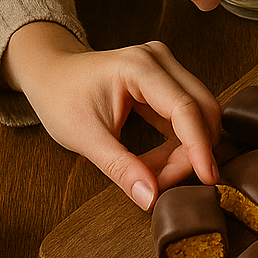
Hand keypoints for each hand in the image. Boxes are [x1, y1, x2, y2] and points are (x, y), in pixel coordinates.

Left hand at [2, 23, 222, 208]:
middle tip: (169, 184)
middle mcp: (159, 59)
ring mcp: (164, 67)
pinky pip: (186, 114)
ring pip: (199, 112)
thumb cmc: (60, 99)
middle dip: (193, 151)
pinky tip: (159, 161)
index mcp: (139, 67)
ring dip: (187, 148)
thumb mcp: (85, 139)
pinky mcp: (165, 79)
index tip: (208, 179)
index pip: (185, 108)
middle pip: (201, 108)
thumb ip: (120, 168)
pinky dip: (179, 142)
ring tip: (158, 174)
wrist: (50, 74)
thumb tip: (151, 198)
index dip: (198, 147)